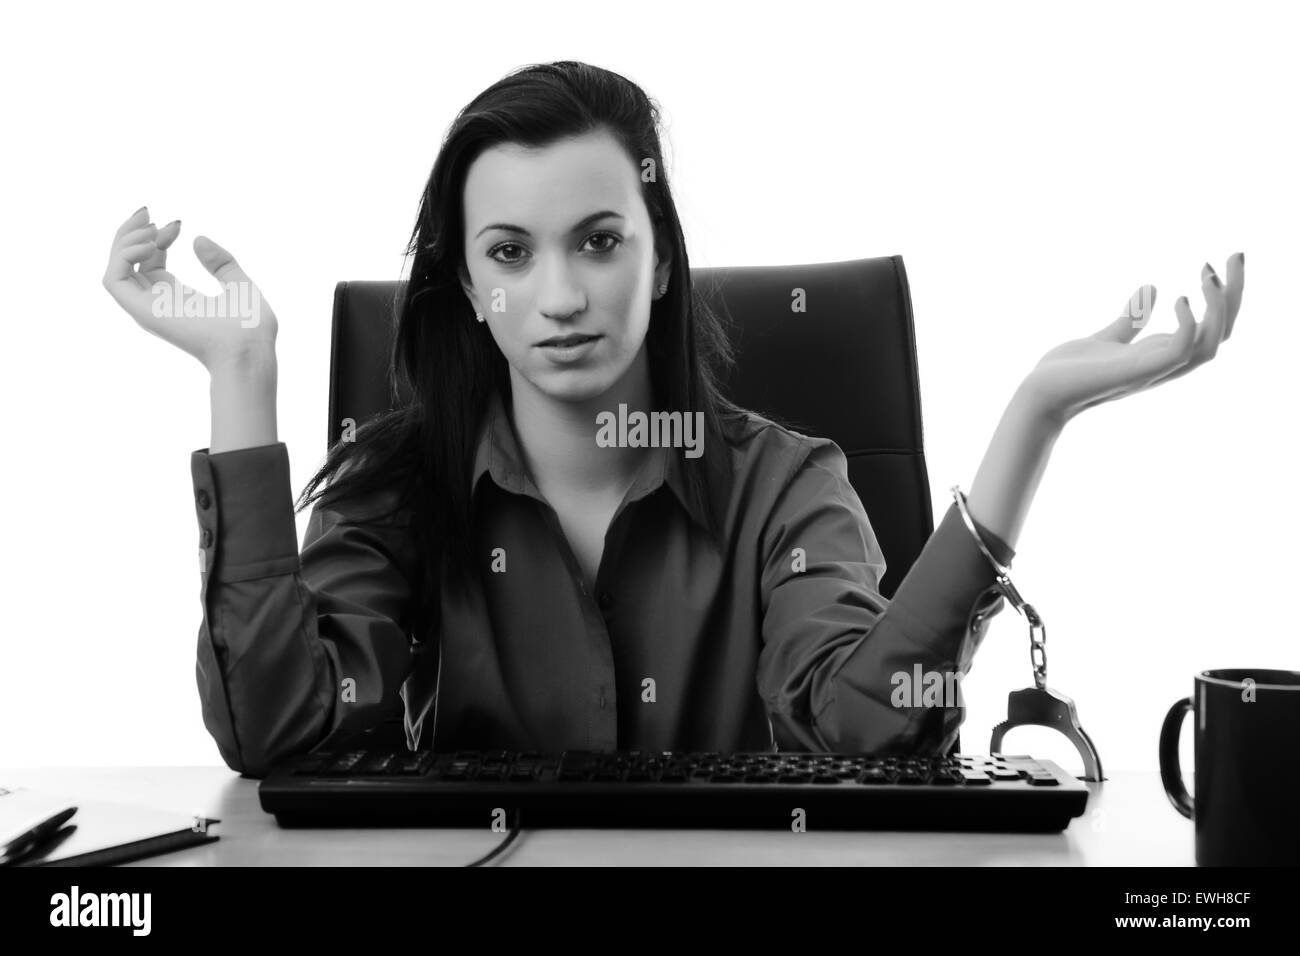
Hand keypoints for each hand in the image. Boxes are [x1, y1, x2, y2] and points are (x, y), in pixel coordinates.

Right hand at [102, 206, 277, 372]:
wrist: (250, 350)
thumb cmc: (251, 327)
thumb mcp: (240, 284)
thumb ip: (221, 263)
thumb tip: (198, 238)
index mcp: (178, 298)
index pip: (151, 261)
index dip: (158, 237)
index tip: (179, 224)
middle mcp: (159, 303)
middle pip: (128, 262)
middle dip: (133, 232)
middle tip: (150, 212)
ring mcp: (149, 308)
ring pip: (115, 269)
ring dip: (125, 240)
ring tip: (151, 227)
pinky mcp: (143, 311)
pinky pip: (113, 280)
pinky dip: (124, 256)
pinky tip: (150, 244)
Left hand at [1021, 253, 1244, 426]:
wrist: (1039, 394)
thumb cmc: (1069, 372)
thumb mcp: (1106, 337)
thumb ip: (1131, 319)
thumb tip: (1151, 287)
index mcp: (1162, 354)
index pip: (1212, 328)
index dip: (1226, 297)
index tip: (1223, 261)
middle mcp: (1164, 364)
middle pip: (1221, 334)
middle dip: (1235, 295)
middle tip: (1236, 254)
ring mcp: (1152, 370)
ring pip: (1211, 345)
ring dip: (1219, 308)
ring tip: (1208, 274)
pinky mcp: (1135, 373)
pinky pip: (1180, 353)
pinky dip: (1188, 326)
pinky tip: (1178, 298)